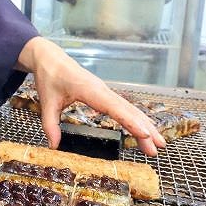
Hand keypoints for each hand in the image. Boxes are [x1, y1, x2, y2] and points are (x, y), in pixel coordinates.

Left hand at [16, 37, 165, 156]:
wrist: (50, 58)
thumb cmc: (50, 77)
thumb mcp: (46, 101)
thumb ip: (50, 124)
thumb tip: (54, 146)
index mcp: (89, 90)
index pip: (114, 108)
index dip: (130, 121)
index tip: (144, 134)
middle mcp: (102, 90)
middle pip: (128, 110)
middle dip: (145, 128)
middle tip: (158, 148)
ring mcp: (105, 91)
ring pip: (129, 108)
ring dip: (145, 124)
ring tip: (158, 143)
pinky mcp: (104, 93)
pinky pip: (124, 106)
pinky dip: (136, 118)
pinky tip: (145, 128)